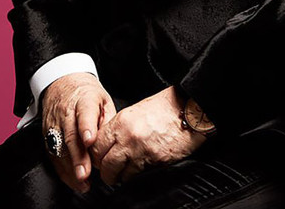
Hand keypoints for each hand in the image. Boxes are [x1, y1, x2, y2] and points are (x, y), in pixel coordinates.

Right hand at [41, 72, 115, 193]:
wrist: (63, 84)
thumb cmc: (87, 95)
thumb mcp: (103, 100)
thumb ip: (107, 120)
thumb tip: (111, 142)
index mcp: (84, 99)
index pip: (85, 112)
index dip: (86, 127)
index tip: (89, 140)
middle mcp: (66, 111)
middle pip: (70, 135)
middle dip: (77, 156)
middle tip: (85, 172)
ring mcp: (54, 123)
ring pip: (60, 148)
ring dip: (70, 167)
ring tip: (81, 181)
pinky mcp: (47, 135)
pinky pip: (53, 155)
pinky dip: (63, 169)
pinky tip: (73, 179)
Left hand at [90, 86, 206, 185]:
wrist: (188, 109)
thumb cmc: (166, 107)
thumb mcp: (136, 111)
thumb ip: (121, 127)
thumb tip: (110, 143)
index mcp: (121, 121)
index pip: (96, 146)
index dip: (97, 156)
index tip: (101, 159)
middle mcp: (127, 136)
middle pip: (104, 164)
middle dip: (106, 171)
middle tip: (111, 171)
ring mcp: (140, 150)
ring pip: (119, 174)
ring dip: (121, 176)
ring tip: (125, 173)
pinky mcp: (154, 160)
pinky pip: (138, 175)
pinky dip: (137, 175)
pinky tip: (141, 168)